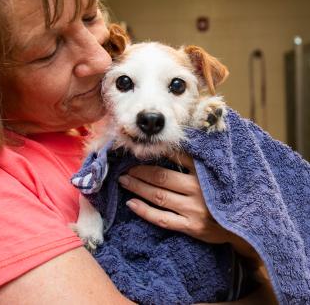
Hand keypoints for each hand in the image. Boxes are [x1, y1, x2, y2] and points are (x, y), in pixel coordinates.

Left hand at [118, 152, 260, 264]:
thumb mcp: (218, 172)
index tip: (141, 149)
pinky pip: (162, 219)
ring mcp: (194, 210)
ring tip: (123, 180)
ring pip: (158, 196)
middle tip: (124, 167)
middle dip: (139, 171)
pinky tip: (131, 203)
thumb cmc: (228, 193)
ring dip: (137, 187)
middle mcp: (199, 191)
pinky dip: (144, 211)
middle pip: (162, 177)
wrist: (247, 225)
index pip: (178, 157)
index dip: (157, 152)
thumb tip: (172, 143)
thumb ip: (198, 159)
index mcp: (206, 173)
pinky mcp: (191, 227)